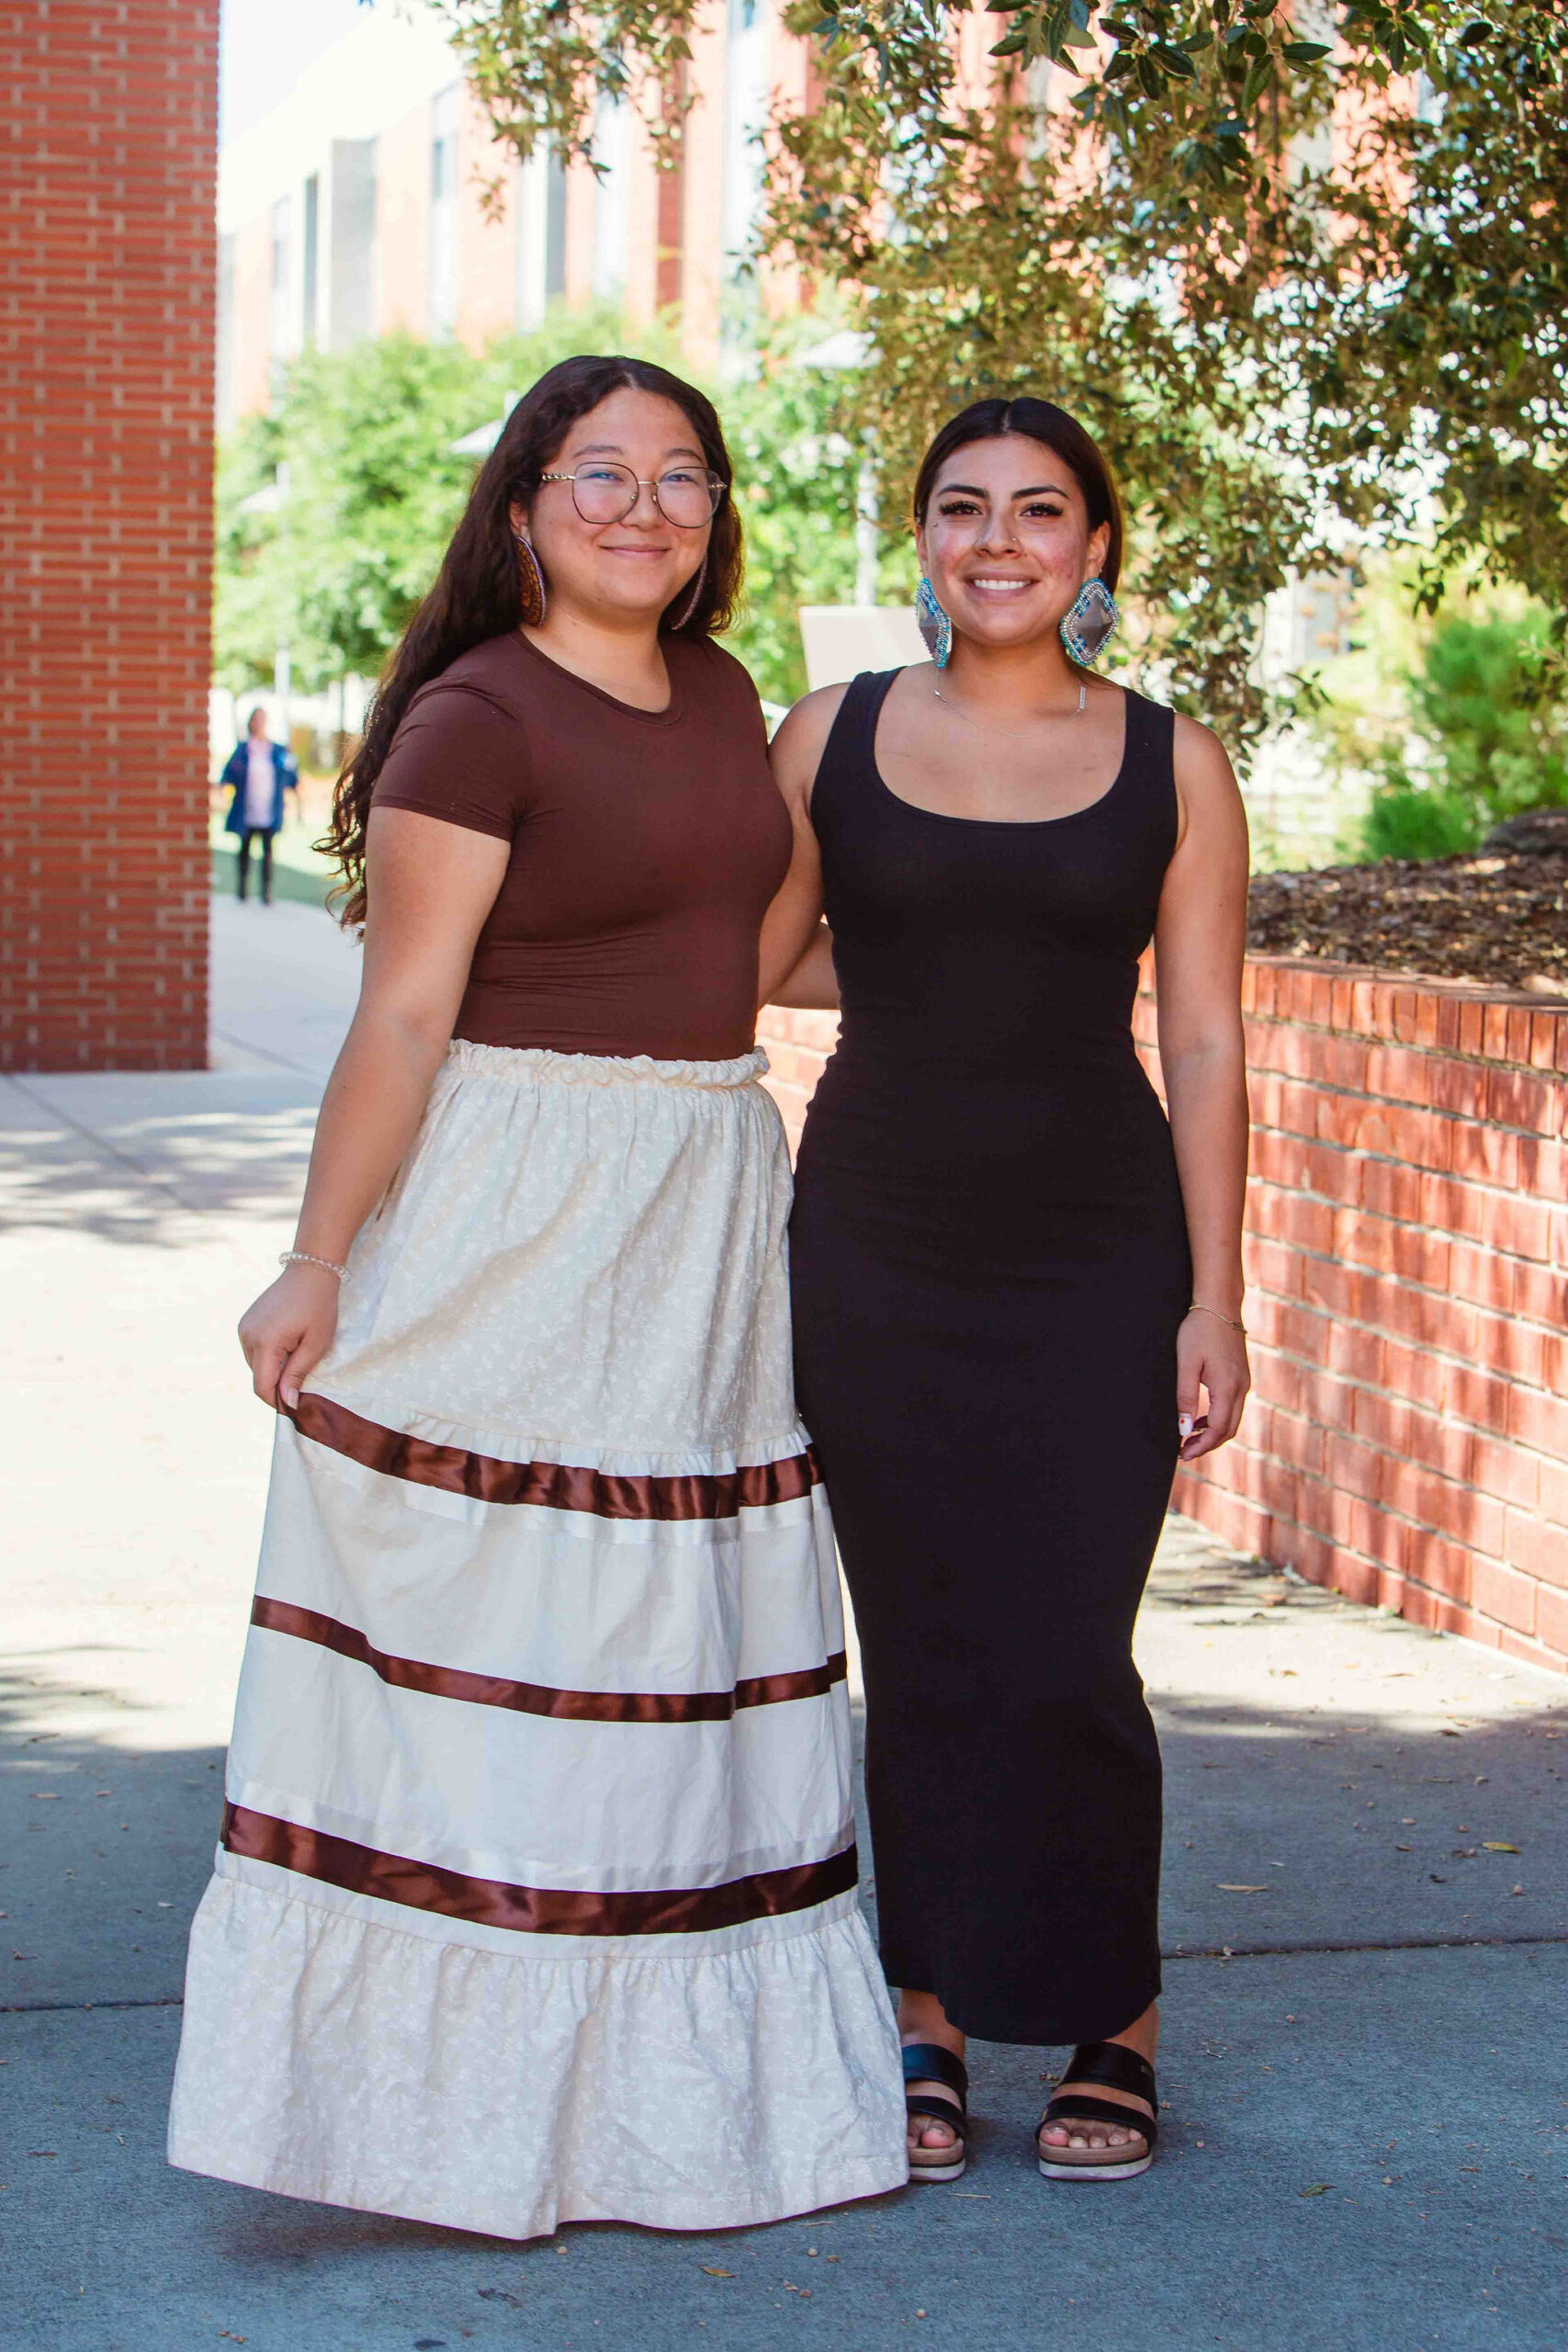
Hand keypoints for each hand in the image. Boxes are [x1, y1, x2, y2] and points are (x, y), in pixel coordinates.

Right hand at [238, 1262, 339, 1410]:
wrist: (310, 1272)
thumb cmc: (319, 1307)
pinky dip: (268, 1356)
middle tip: (303, 1376)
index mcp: (265, 1342)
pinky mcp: (245, 1323)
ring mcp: (244, 1328)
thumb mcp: (315, 1344)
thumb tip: (287, 1403)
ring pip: (255, 1365)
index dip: (277, 1401)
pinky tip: (287, 1343)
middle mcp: (247, 1336)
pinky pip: (253, 1350)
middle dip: (278, 1384)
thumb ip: (297, 1374)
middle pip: (258, 1377)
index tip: (295, 1406)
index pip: (262, 1387)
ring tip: (296, 1353)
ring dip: (273, 1369)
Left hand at [1176, 1309, 1248, 1460]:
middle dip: (1208, 1444)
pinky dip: (1218, 1418)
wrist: (1220, 1305)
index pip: (1218, 1429)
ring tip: (1189, 1438)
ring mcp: (1244, 1382)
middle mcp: (1241, 1388)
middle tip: (1185, 1452)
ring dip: (1213, 1433)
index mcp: (1228, 1387)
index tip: (1183, 1454)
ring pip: (1232, 1419)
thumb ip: (1186, 1398)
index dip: (1201, 1446)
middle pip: (1229, 1429)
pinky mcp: (1241, 1376)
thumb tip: (1184, 1429)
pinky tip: (1201, 1419)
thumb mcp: (1186, 1364)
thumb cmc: (1199, 1331)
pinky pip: (1233, 1406)